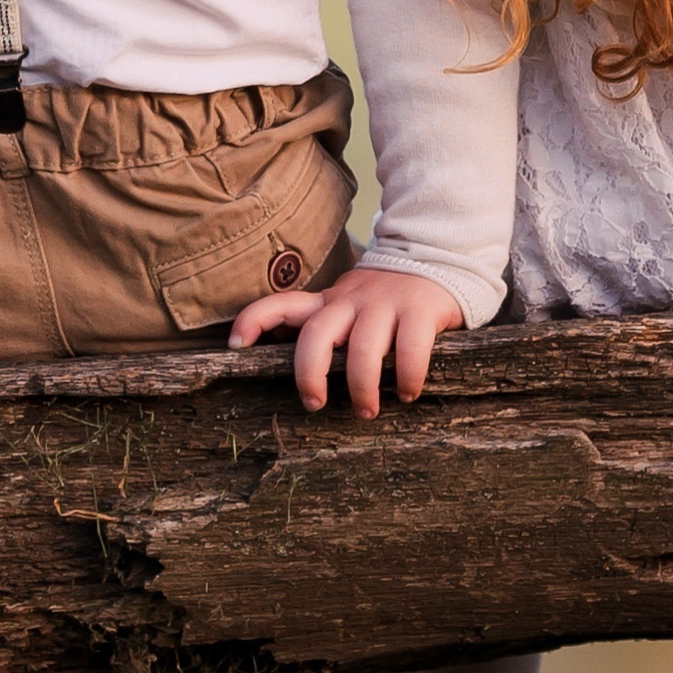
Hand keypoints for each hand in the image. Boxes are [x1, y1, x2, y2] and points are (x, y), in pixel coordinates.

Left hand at [229, 264, 465, 417]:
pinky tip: (408, 394)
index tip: (236, 345)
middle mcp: (351, 300)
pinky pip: (410, 349)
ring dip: (362, 388)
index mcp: (328, 301)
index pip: (282, 303)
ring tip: (366, 412)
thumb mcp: (347, 303)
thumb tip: (279, 345)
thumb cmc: (384, 298)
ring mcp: (385, 304)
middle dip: (310, 375)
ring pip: (362, 349)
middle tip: (315, 405)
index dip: (254, 320)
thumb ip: (320, 322)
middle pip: (316, 335)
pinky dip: (407, 378)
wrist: (437, 260)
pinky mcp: (420, 310)